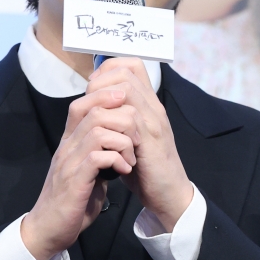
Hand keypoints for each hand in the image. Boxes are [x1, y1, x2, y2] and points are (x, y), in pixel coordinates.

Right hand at [21, 88, 141, 259]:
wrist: (49, 230)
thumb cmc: (71, 203)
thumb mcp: (86, 173)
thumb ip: (98, 157)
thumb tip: (116, 147)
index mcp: (69, 143)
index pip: (81, 104)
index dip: (105, 97)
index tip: (127, 106)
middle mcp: (67, 147)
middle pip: (91, 110)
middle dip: (121, 115)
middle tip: (137, 134)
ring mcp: (69, 162)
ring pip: (98, 130)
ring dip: (123, 141)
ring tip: (131, 158)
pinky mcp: (74, 181)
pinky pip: (97, 156)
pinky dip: (117, 160)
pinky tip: (124, 171)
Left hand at [86, 57, 193, 230]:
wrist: (169, 193)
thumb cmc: (147, 167)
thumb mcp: (132, 136)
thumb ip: (119, 118)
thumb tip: (95, 104)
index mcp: (149, 104)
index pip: (131, 65)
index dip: (107, 69)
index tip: (93, 87)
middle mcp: (154, 108)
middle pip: (125, 73)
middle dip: (99, 83)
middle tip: (90, 102)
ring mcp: (154, 123)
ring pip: (126, 91)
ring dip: (102, 102)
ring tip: (94, 118)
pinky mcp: (151, 141)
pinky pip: (129, 118)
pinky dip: (110, 123)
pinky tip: (102, 136)